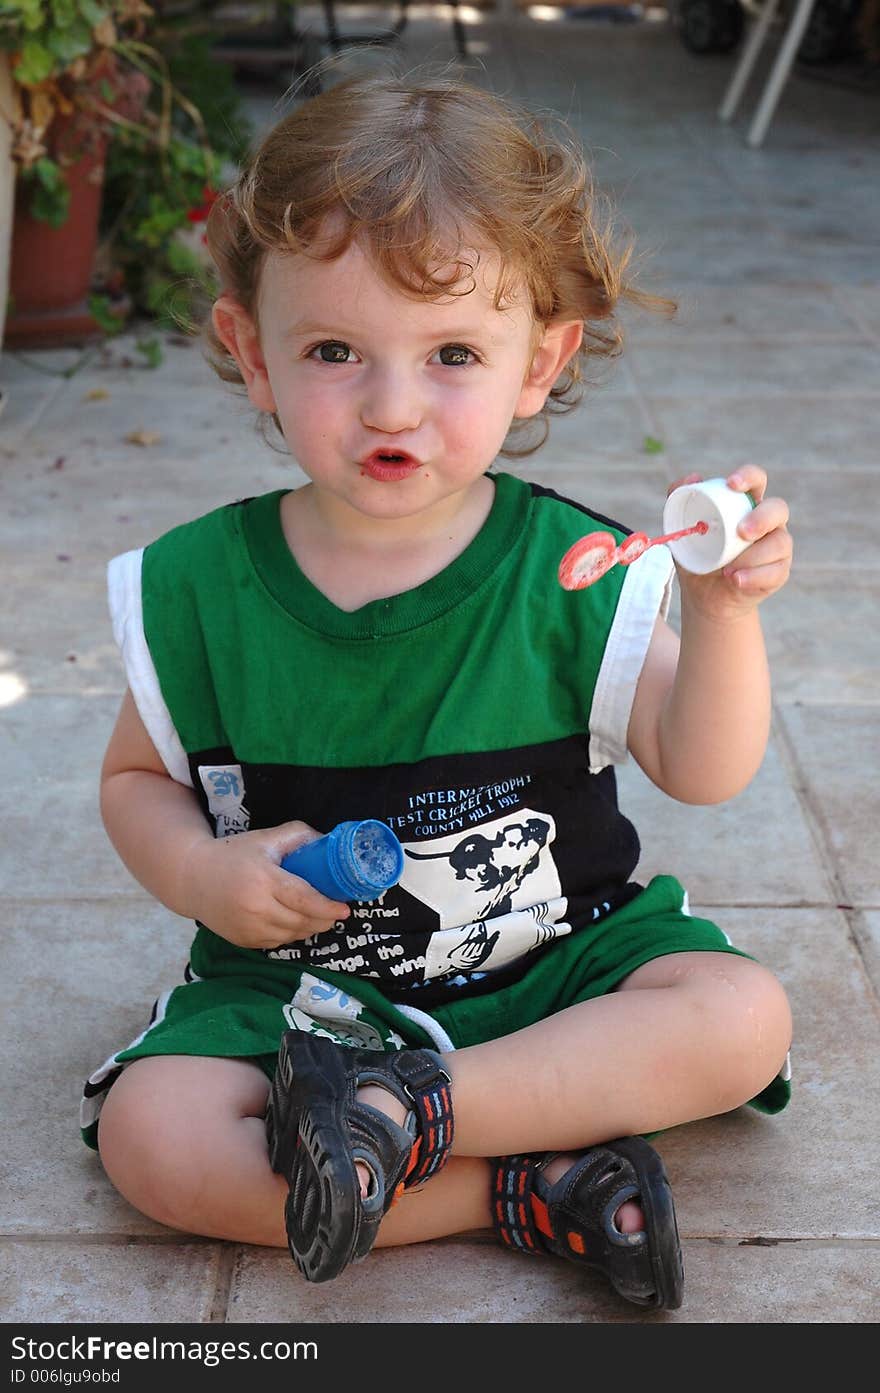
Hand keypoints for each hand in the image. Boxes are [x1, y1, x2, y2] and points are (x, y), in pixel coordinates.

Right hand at [185, 820, 349, 950]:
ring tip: (320, 916)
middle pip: (302, 921)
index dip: (328, 906)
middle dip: (325, 919)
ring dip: (310, 928)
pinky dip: (291, 934)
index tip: (345, 908)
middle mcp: (255, 908)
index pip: (304, 899)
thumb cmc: (232, 855)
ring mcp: (248, 928)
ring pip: (292, 935)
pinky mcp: (243, 941)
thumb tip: (328, 842)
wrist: (192, 878)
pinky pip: (277, 942)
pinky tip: (296, 922)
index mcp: (263, 880)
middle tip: (337, 912)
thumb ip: (298, 836)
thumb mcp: (265, 839)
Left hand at [669, 466, 791, 619]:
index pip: (756, 480)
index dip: (749, 477)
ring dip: (753, 557)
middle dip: (762, 518)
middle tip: (742, 532)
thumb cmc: (697, 557)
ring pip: (779, 543)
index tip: (732, 484)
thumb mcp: (682, 531)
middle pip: (778, 509)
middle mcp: (767, 521)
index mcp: (745, 504)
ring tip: (727, 570)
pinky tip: (736, 580)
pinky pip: (776, 572)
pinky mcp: (779, 572)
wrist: (704, 596)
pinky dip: (754, 577)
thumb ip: (678, 501)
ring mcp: (776, 546)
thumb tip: (692, 479)